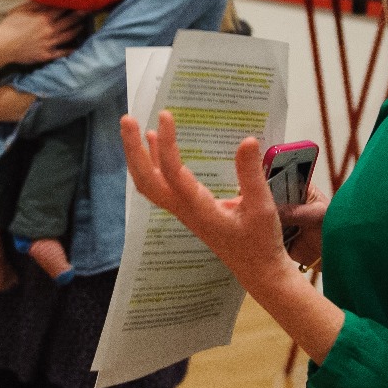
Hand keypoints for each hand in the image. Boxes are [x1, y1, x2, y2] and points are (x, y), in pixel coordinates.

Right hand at [0, 4, 81, 65]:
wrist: (2, 45)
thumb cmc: (9, 26)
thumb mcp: (21, 10)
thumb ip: (36, 4)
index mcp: (44, 17)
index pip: (63, 8)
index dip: (72, 3)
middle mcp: (50, 29)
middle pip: (70, 21)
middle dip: (81, 15)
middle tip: (90, 9)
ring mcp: (50, 43)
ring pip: (69, 35)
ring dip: (78, 29)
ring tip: (84, 25)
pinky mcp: (47, 54)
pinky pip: (62, 52)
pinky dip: (71, 50)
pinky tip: (77, 47)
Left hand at [119, 112, 344, 360]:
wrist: (258, 271)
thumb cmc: (260, 242)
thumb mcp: (261, 206)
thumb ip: (251, 175)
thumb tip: (247, 141)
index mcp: (199, 209)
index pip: (174, 174)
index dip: (167, 144)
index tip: (166, 116)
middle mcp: (184, 210)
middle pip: (146, 180)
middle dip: (133, 150)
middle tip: (127, 119)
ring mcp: (182, 211)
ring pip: (150, 184)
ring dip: (139, 156)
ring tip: (133, 126)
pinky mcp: (187, 210)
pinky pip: (161, 186)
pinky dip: (153, 164)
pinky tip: (154, 144)